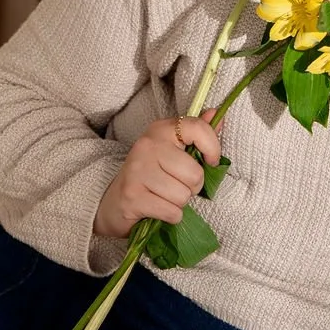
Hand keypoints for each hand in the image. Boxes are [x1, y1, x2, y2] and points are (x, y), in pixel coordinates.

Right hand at [93, 108, 221, 239]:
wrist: (113, 200)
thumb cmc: (151, 174)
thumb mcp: (173, 149)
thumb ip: (196, 132)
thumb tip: (216, 114)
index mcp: (161, 129)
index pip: (197, 129)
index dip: (213, 148)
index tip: (211, 161)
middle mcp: (147, 146)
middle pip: (194, 173)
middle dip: (193, 187)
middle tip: (178, 186)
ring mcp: (137, 171)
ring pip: (183, 196)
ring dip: (180, 203)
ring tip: (165, 197)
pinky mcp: (132, 196)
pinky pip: (171, 212)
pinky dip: (171, 216)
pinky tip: (159, 209)